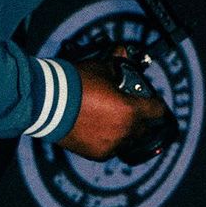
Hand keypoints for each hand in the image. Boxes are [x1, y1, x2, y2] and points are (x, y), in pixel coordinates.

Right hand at [56, 55, 171, 161]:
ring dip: (125, 130)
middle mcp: (125, 131)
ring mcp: (112, 145)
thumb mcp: (100, 68)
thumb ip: (117, 65)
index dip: (158, 105)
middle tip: (130, 108)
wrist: (47, 103)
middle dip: (140, 118)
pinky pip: (111, 148)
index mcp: (131, 111)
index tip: (156, 104)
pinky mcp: (98, 154)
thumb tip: (122, 52)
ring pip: (128, 140)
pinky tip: (98, 128)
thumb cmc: (75, 84)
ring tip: (111, 118)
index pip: (157, 111)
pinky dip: (109, 140)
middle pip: (144, 128)